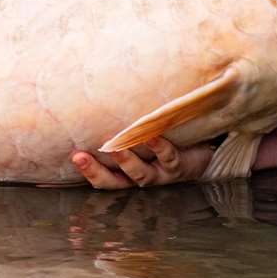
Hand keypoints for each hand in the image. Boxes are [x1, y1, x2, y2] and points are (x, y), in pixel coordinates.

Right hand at [71, 138, 213, 188]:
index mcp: (128, 172)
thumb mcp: (142, 135)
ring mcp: (160, 174)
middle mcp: (141, 176)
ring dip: (126, 161)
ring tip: (115, 148)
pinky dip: (159, 148)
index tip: (71, 156)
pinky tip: (151, 136)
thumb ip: (122, 125)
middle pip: (114, 181)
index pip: (102, 176)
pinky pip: (168, 157)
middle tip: (78, 156)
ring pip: (140, 174)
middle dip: (95, 171)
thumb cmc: (166, 138)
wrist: (205, 147)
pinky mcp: (179, 166)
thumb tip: (95, 95)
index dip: (86, 171)